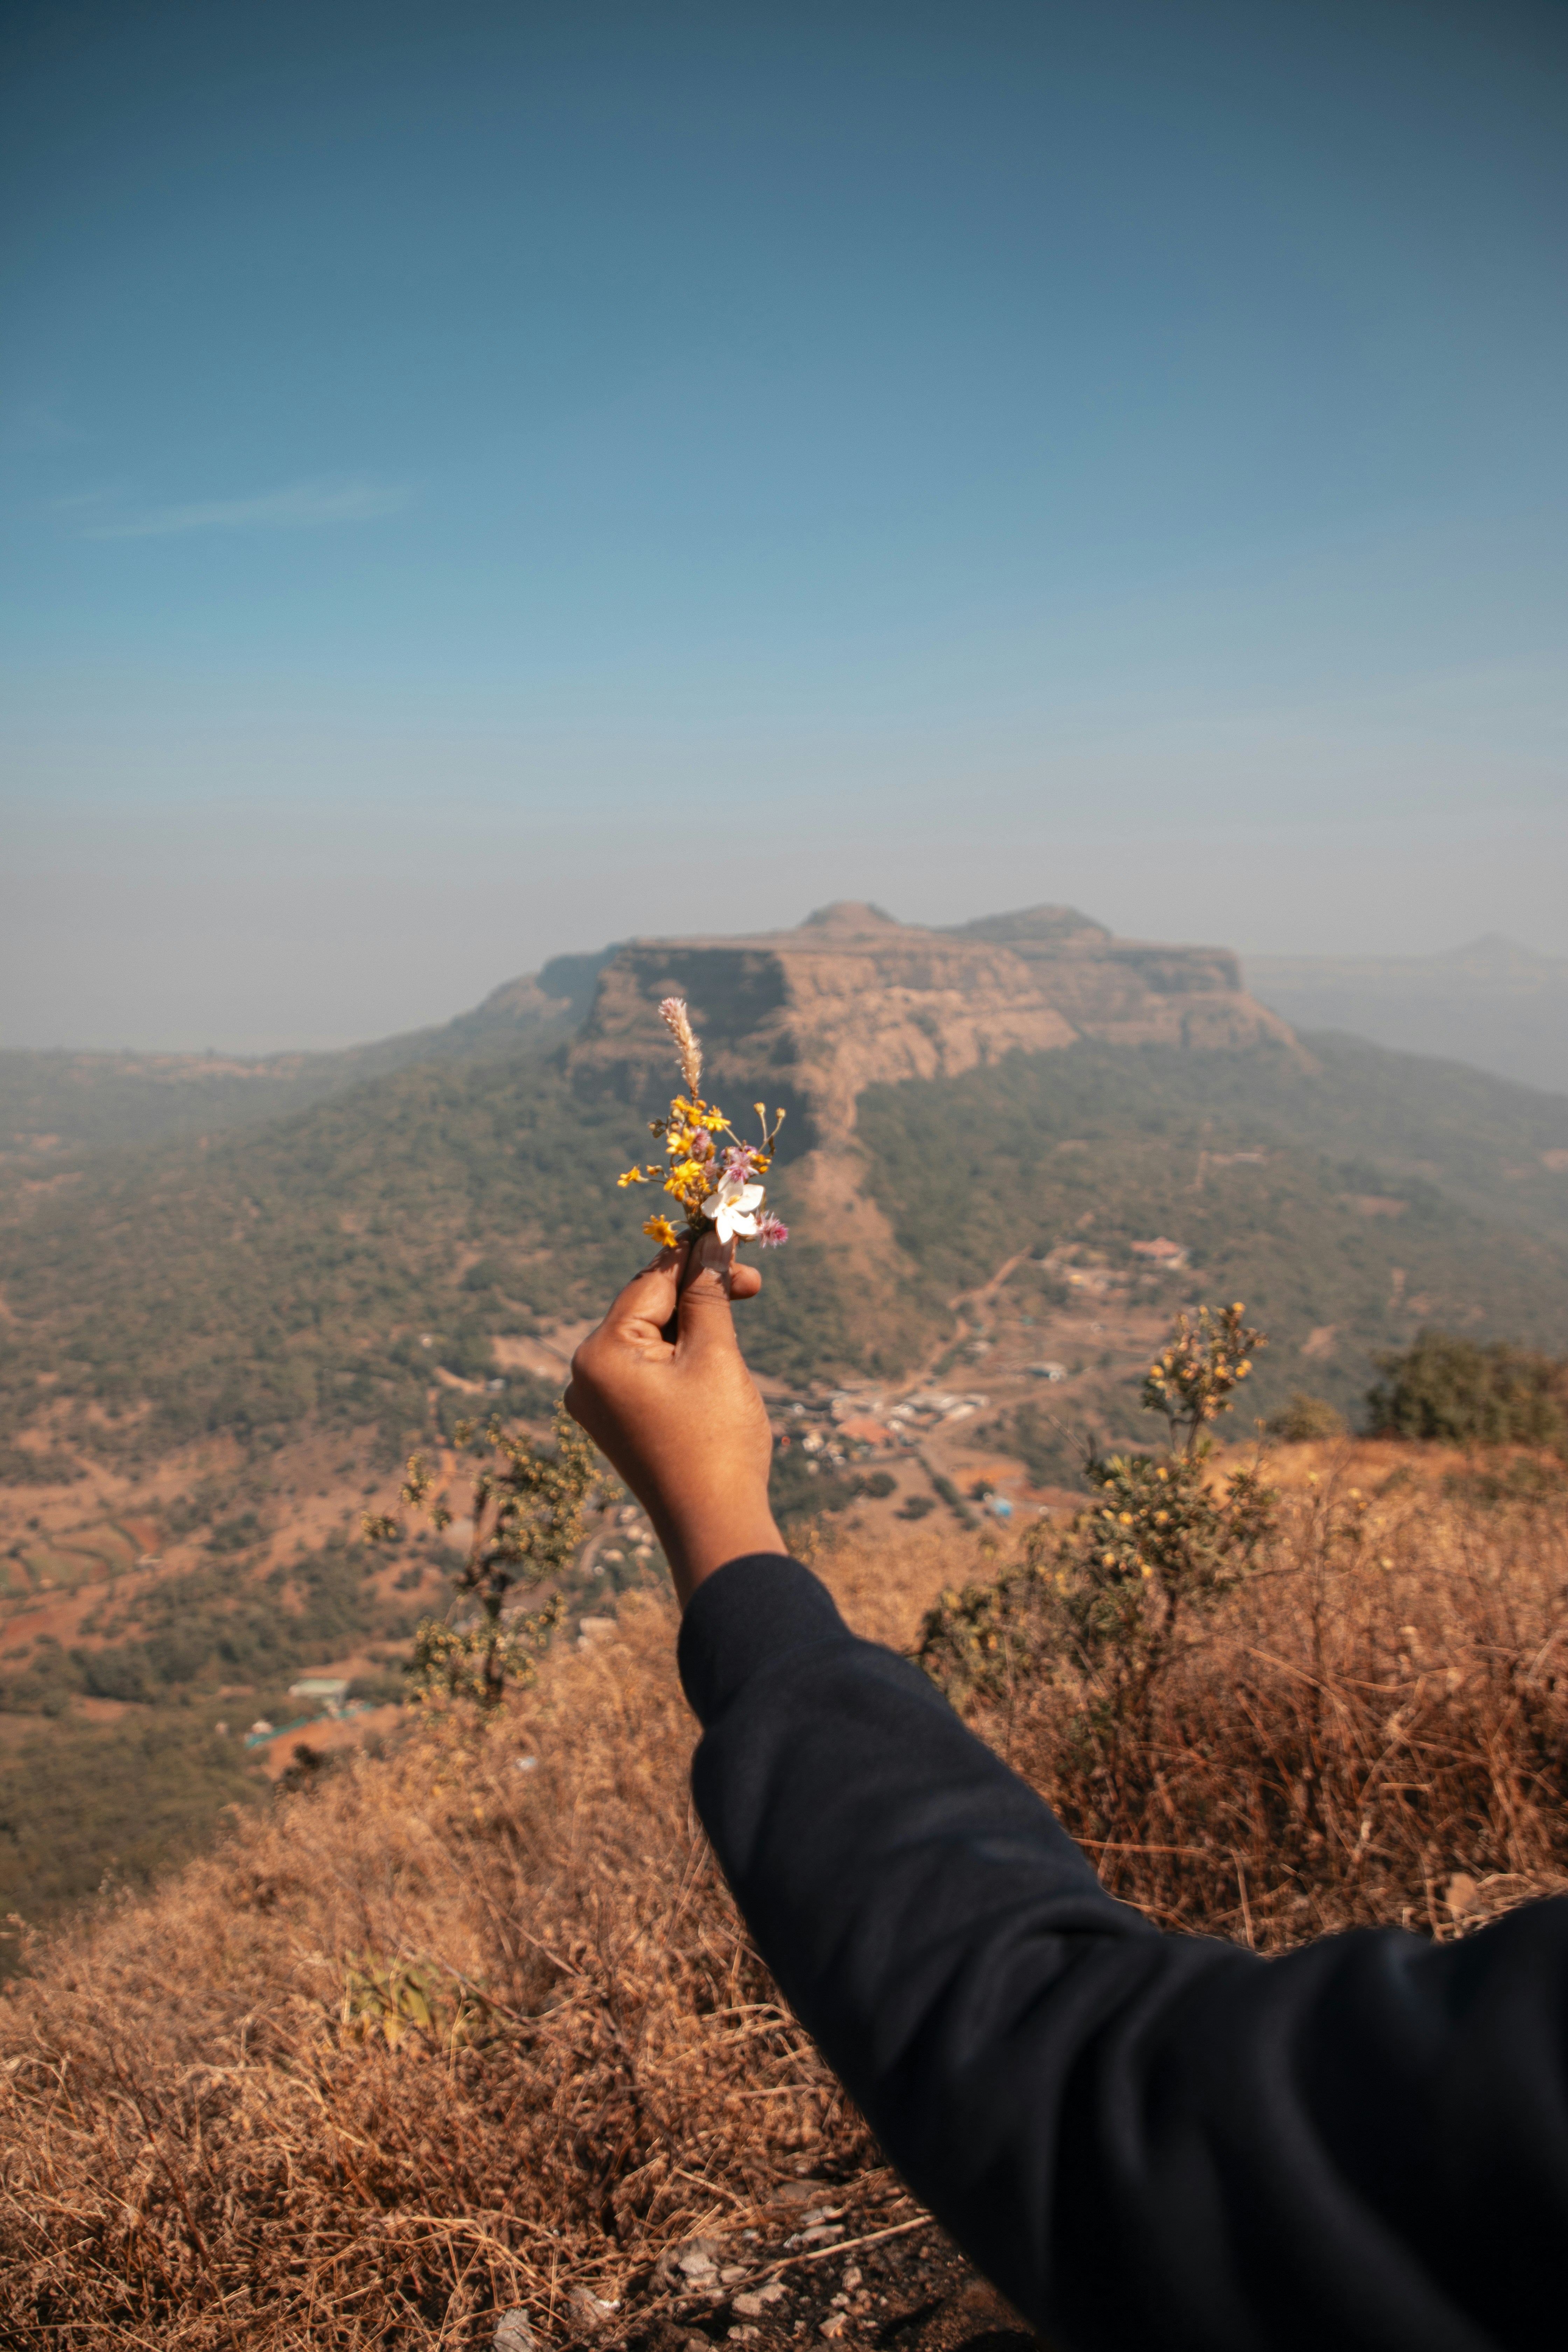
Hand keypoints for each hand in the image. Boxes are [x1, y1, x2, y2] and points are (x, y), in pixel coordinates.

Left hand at [565, 1235, 783, 1606]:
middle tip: (754, 1281)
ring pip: (650, 1336)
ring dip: (694, 1320)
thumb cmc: (717, 1440)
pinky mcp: (616, 1420)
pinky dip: (680, 1352)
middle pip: (646, 1306)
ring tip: (741, 1313)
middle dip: (699, 1290)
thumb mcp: (715, 1355)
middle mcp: (585, 1374)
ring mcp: (597, 1401)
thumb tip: (713, 1239)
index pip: (650, 1281)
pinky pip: (647, 1367)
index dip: (696, 1255)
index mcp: (599, 1353)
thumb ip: (709, 1293)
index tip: (733, 1234)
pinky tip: (715, 1348)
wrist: (715, 1527)